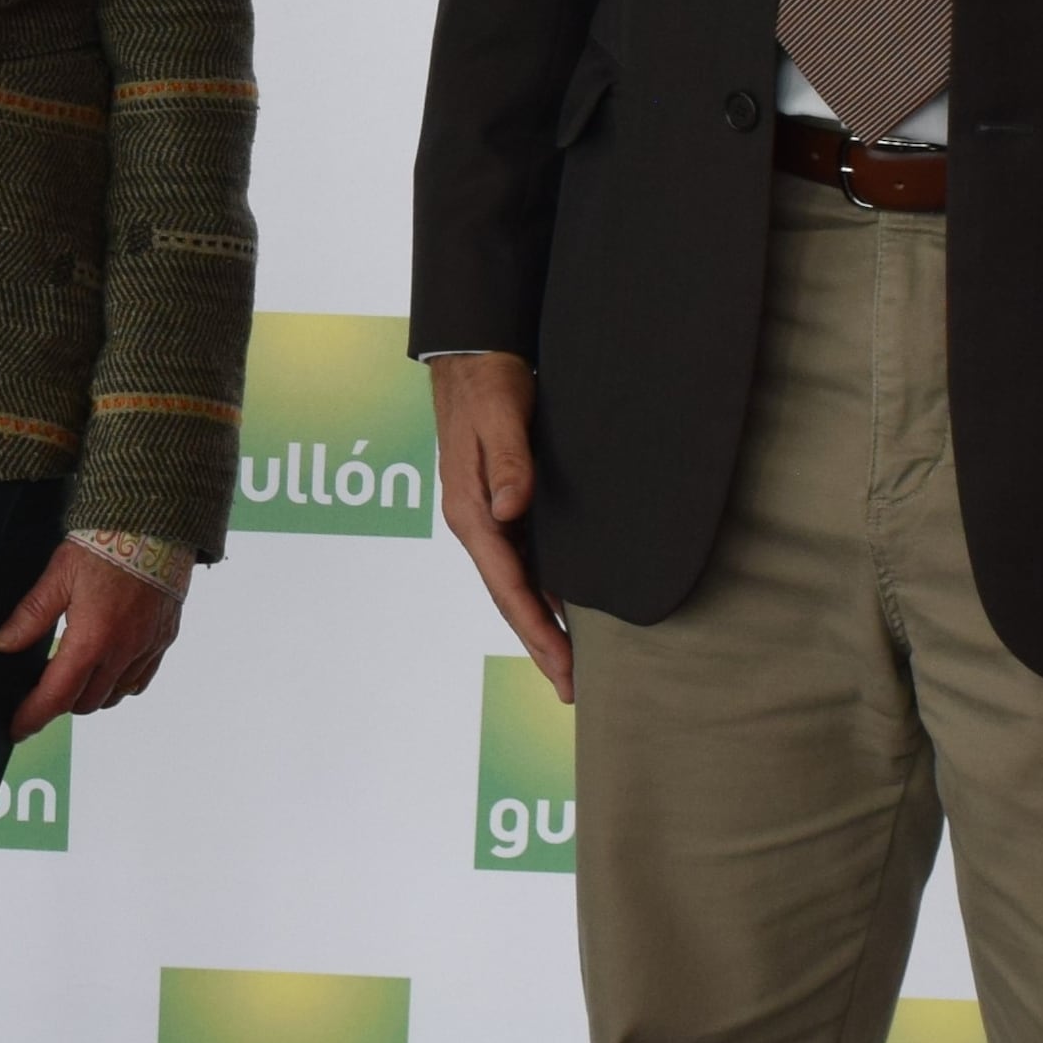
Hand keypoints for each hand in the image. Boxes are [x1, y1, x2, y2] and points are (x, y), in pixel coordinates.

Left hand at [0, 543, 181, 740]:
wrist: (156, 522)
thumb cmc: (106, 543)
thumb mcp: (58, 575)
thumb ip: (30, 616)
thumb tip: (2, 644)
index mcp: (93, 638)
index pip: (57, 695)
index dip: (33, 716)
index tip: (17, 729)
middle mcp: (124, 651)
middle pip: (86, 702)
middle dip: (59, 703)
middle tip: (39, 691)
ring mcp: (147, 647)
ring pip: (114, 696)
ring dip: (90, 695)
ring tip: (71, 677)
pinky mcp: (163, 639)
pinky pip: (139, 680)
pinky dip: (119, 684)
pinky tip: (106, 667)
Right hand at [431, 351, 575, 699]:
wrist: (473, 354)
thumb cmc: (487, 382)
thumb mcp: (499, 413)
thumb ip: (506, 460)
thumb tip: (510, 509)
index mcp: (470, 512)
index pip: (507, 586)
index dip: (536, 631)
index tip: (562, 668)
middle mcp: (478, 522)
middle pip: (511, 598)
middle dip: (540, 644)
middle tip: (573, 689)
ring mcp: (489, 516)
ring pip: (518, 584)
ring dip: (543, 624)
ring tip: (573, 664)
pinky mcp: (504, 504)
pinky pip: (526, 560)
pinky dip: (545, 590)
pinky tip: (570, 607)